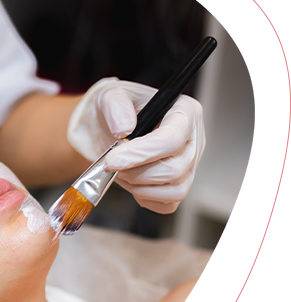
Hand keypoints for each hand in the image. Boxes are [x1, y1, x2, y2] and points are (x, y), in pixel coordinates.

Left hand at [67, 78, 204, 213]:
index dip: (141, 154)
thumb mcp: (110, 96)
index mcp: (185, 112)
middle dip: (136, 173)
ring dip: (139, 187)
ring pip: (175, 191)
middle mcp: (194, 140)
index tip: (111, 160)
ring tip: (120, 172)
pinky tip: (131, 183)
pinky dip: (145, 198)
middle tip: (111, 165)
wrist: (107, 127)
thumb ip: (116, 106)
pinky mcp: (179, 185)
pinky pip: (168, 204)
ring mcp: (190, 165)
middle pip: (174, 170)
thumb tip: (124, 130)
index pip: (172, 139)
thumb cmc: (115, 110)